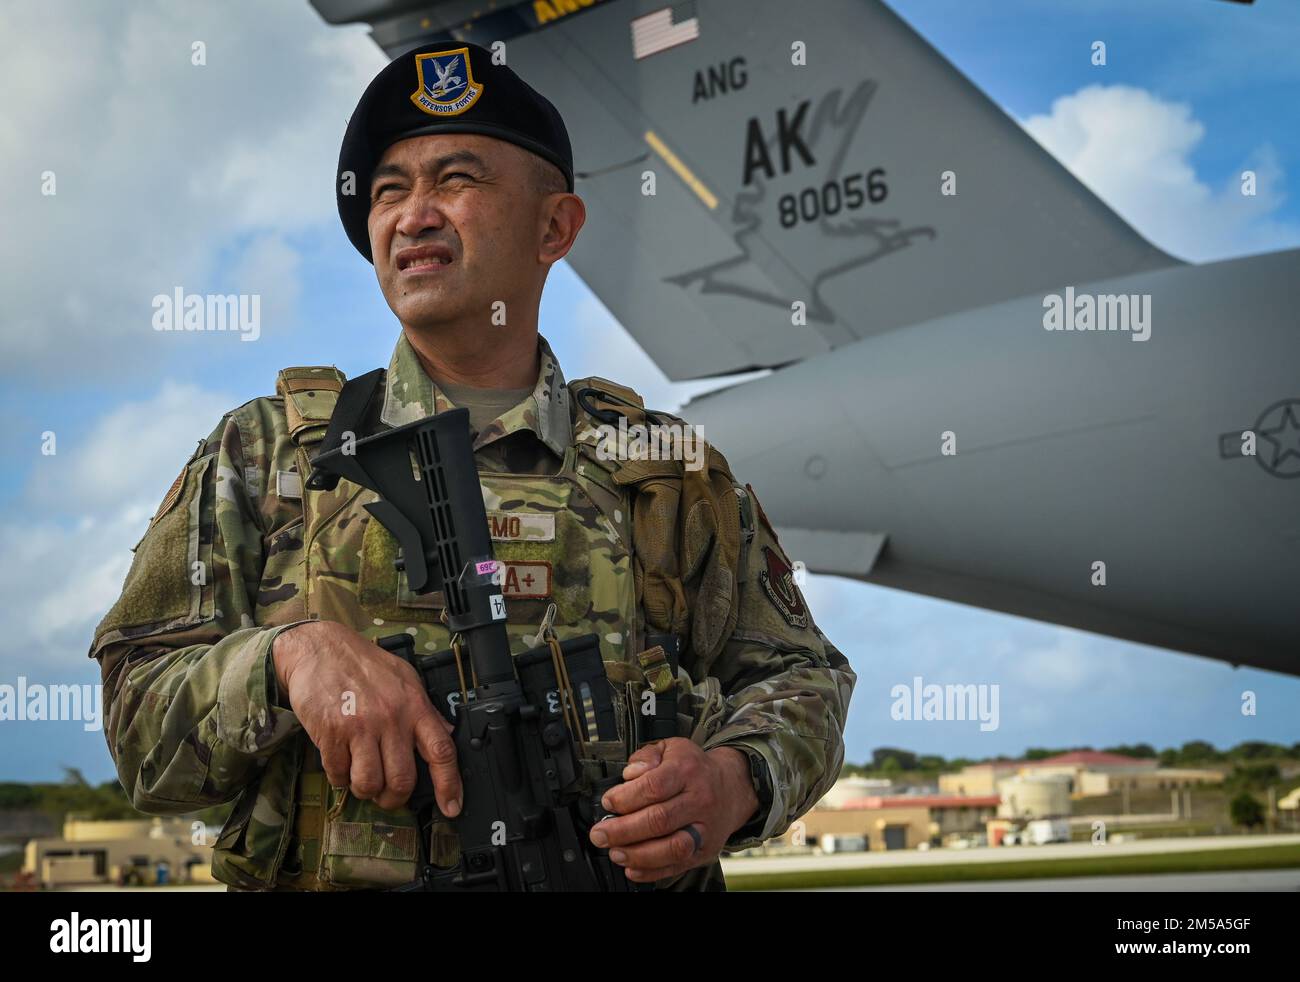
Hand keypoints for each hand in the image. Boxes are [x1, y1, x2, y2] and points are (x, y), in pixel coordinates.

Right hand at [272, 620, 461, 814]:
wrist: (321, 649)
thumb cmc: (365, 665)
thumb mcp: (405, 679)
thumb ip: (425, 709)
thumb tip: (446, 734)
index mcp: (415, 706)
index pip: (441, 752)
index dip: (450, 785)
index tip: (451, 807)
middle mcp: (391, 718)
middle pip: (402, 780)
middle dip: (395, 799)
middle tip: (388, 796)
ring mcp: (360, 727)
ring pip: (369, 784)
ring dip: (365, 791)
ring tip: (362, 778)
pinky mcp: (332, 733)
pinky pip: (338, 775)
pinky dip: (340, 778)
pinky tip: (341, 763)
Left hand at [588, 739, 758, 882]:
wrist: (733, 786)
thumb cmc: (695, 768)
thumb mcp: (672, 748)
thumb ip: (646, 756)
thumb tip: (630, 773)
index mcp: (687, 770)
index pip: (654, 786)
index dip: (626, 797)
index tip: (608, 803)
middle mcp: (699, 799)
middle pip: (659, 820)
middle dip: (623, 830)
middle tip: (600, 834)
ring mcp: (705, 828)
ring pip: (672, 847)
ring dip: (638, 854)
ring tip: (615, 852)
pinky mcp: (706, 850)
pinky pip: (679, 866)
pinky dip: (652, 872)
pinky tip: (632, 868)